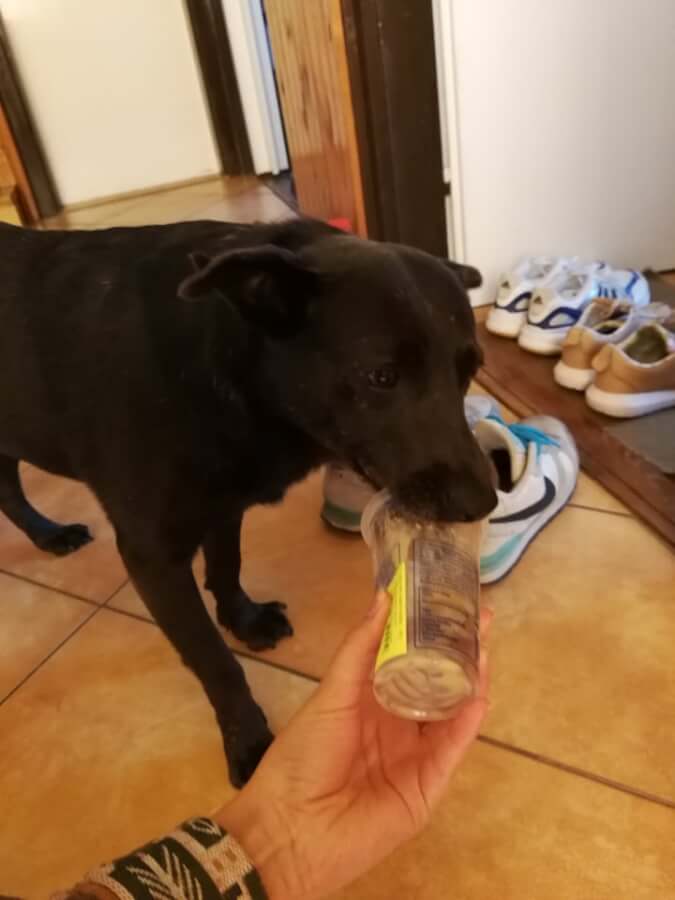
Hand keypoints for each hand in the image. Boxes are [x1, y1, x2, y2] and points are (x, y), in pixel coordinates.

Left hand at [217, 592, 490, 899]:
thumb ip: (361, 648)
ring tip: (485, 645)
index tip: (447, 599)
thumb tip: (383, 596)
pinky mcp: (429, 785)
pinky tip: (479, 694)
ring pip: (451, 711)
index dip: (428, 632)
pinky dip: (467, 722)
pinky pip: (452, 748)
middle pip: (437, 681)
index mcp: (371, 699)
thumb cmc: (305, 753)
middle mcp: (398, 723)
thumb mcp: (332, 693)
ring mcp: (416, 754)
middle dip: (458, 650)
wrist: (292, 827)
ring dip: (470, 680)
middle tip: (481, 616)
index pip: (409, 659)